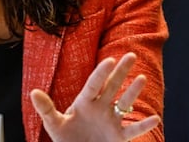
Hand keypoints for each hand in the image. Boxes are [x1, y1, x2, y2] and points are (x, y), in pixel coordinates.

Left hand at [30, 52, 159, 141]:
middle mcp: (100, 108)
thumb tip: (33, 92)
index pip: (93, 85)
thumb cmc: (65, 139)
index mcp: (84, 103)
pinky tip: (155, 118)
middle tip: (131, 55)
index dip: (101, 73)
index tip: (109, 60)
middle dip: (121, 71)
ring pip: (124, 103)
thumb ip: (46, 109)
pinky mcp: (118, 137)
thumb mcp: (54, 125)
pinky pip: (133, 130)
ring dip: (133, 91)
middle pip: (112, 86)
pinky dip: (143, 125)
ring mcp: (111, 121)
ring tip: (142, 77)